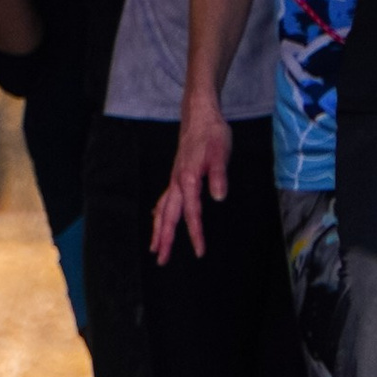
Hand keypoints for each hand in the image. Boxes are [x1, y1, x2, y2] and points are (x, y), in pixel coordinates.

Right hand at [153, 90, 231, 263]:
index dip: (195, 233)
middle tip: (160, 260)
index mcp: (188, 179)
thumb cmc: (212, 133)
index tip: (199, 252)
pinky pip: (164, 200)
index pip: (192, 212)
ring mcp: (175, 180)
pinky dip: (160, 214)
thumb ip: (219, 175)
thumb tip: (219, 198)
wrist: (199, 116)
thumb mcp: (221, 152)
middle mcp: (177, 182)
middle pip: (168, 216)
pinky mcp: (177, 177)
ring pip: (163, 210)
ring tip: (155, 248)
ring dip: (158, 230)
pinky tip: (158, 220)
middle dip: (164, 239)